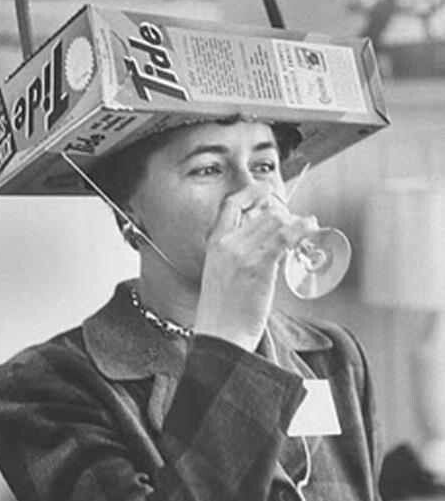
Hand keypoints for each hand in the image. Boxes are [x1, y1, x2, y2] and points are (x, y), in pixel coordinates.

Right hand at [194, 183, 317, 351]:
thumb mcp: (222, 273)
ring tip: (308, 226)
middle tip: (298, 221)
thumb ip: (239, 252)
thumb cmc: (224, 311)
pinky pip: (285, 238)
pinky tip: (310, 227)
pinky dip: (301, 229)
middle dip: (284, 213)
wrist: (221, 337)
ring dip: (296, 221)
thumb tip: (269, 238)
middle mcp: (227, 244)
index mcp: (214, 243)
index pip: (231, 205)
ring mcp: (242, 254)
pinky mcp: (259, 267)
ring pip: (276, 221)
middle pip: (261, 212)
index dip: (251, 192)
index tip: (266, 188)